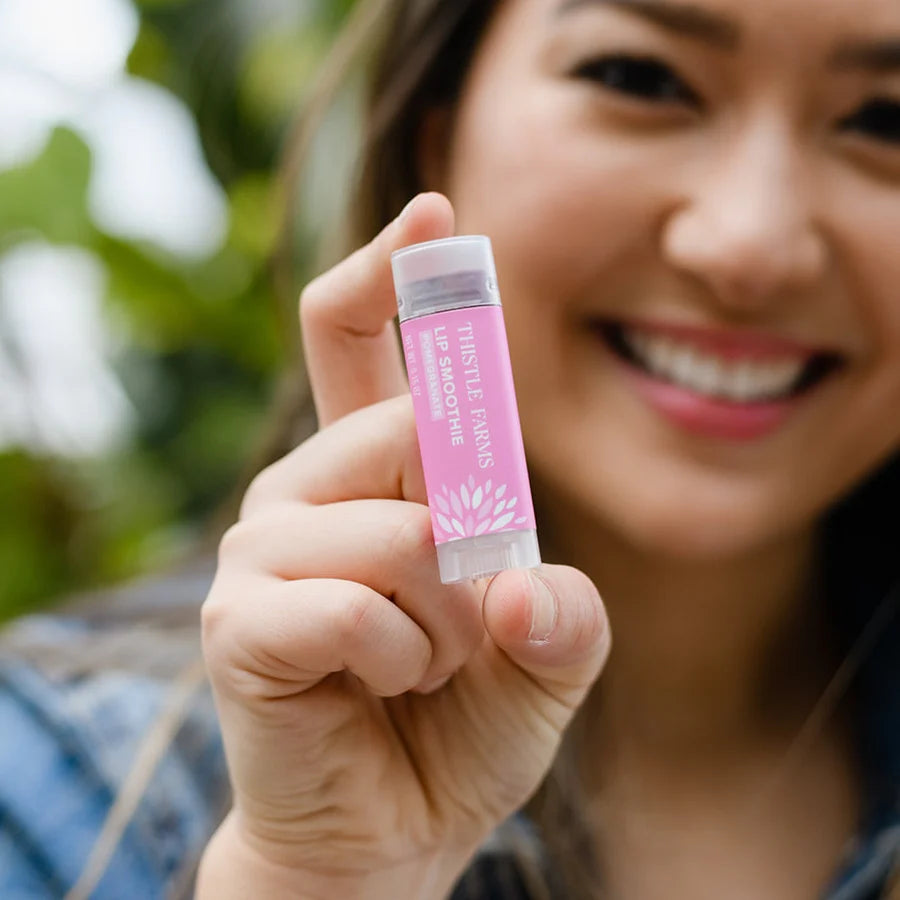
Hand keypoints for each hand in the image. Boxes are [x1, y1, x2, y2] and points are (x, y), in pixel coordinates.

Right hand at [197, 193, 610, 898]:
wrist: (390, 832)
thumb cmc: (460, 726)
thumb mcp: (545, 658)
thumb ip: (566, 613)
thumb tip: (523, 582)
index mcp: (370, 470)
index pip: (364, 337)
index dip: (398, 272)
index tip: (436, 211)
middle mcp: (306, 487)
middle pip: (405, 425)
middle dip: (474, 526)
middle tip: (468, 607)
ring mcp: (261, 549)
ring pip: (397, 530)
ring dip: (444, 616)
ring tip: (423, 665)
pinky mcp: (238, 622)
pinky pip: (348, 609)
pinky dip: (398, 660)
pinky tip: (375, 687)